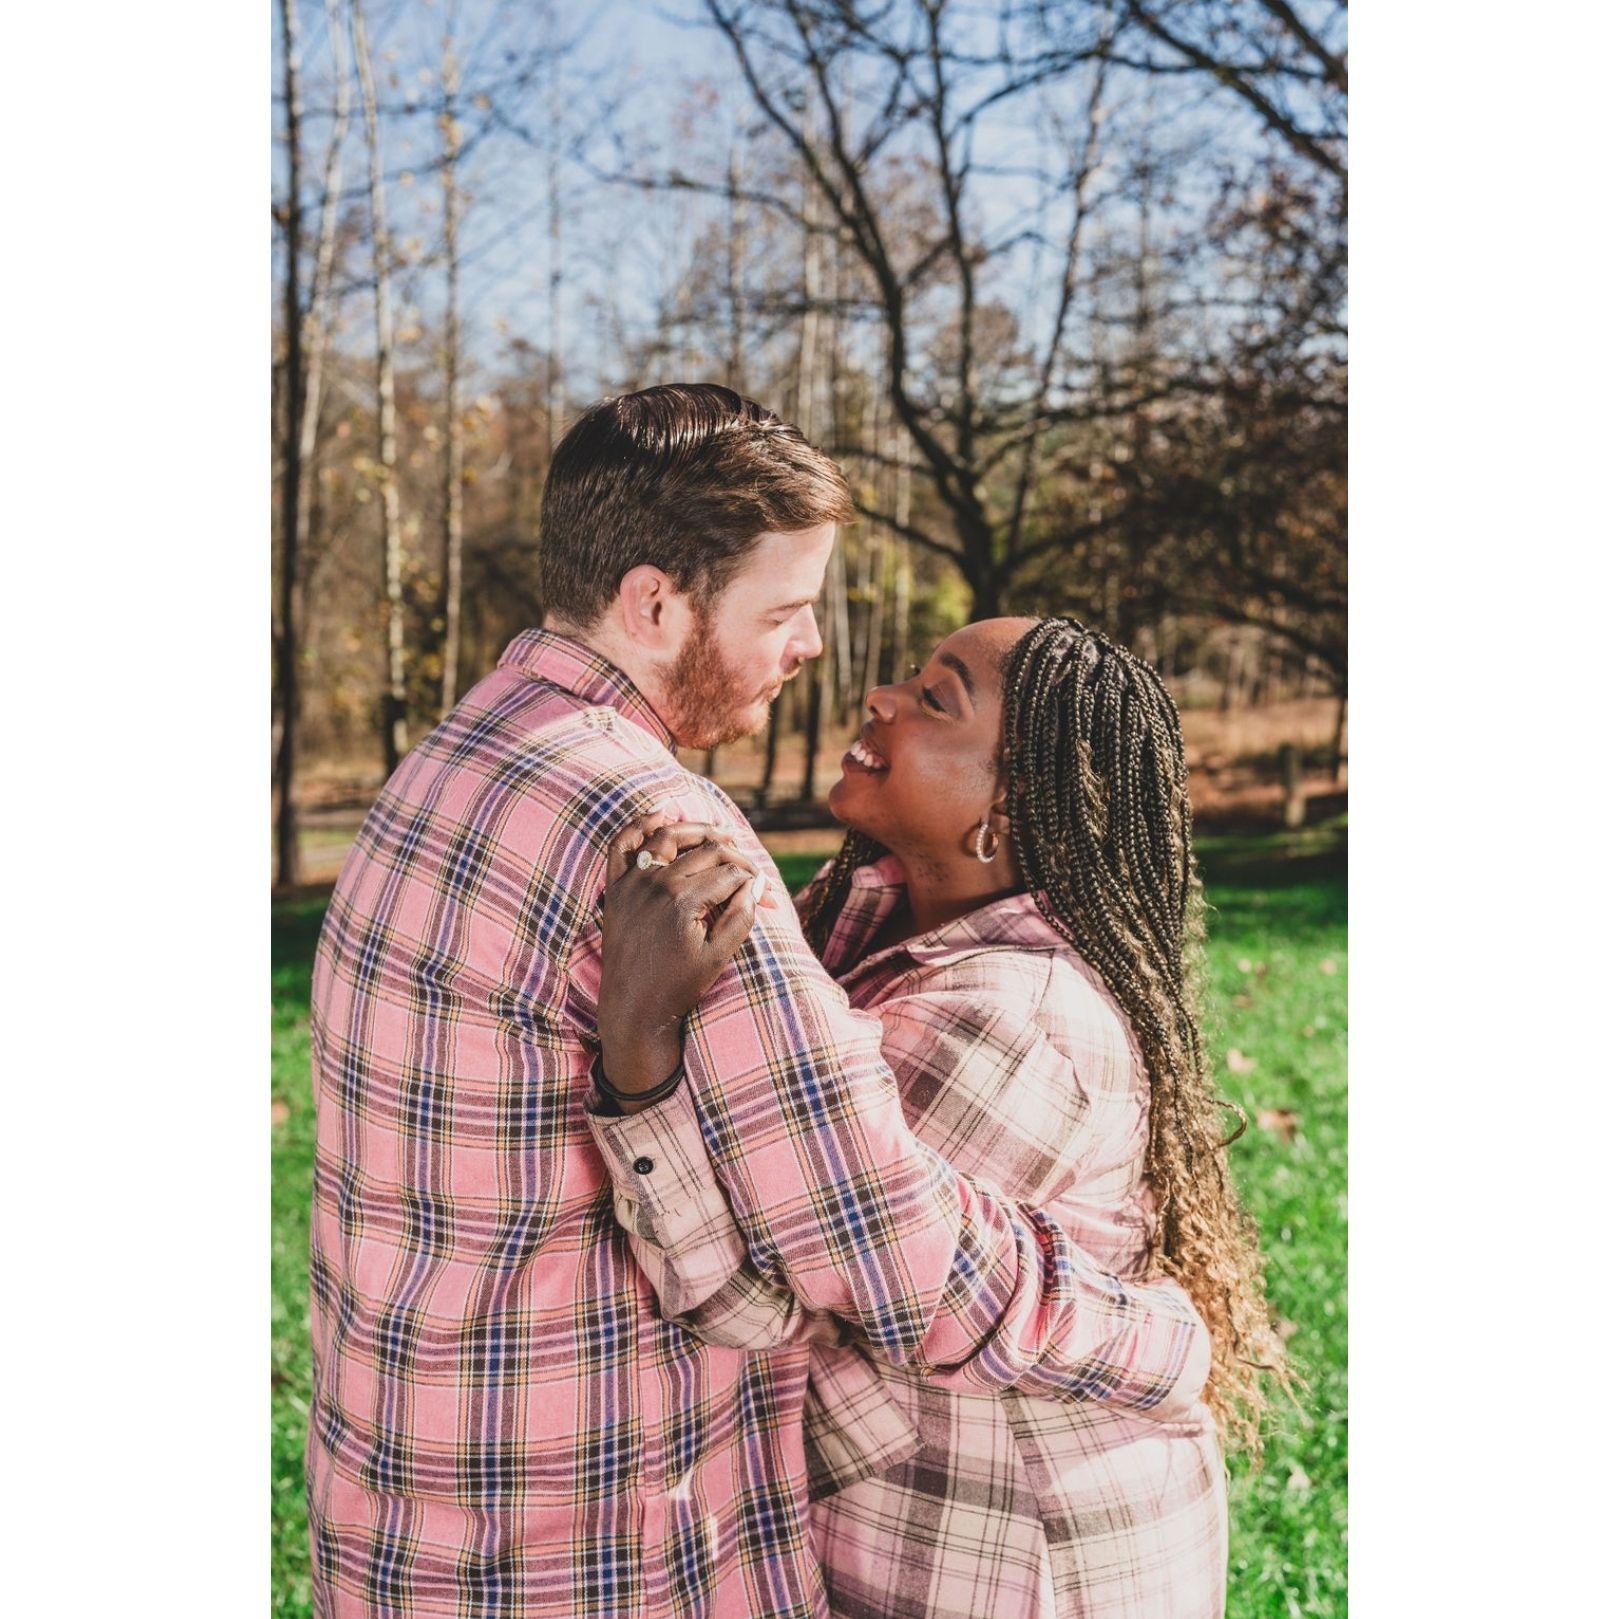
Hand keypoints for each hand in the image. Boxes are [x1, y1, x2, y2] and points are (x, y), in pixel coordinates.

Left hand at [598, 812, 762, 1096]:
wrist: (633, 1008)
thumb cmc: (679, 986)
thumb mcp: (719, 956)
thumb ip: (742, 916)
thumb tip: (758, 883)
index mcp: (683, 901)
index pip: (729, 873)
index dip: (754, 879)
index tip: (767, 892)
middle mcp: (655, 884)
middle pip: (705, 851)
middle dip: (736, 857)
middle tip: (752, 868)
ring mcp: (632, 882)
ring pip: (668, 836)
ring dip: (698, 830)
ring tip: (722, 835)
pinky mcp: (616, 888)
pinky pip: (622, 844)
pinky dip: (640, 825)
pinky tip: (661, 815)